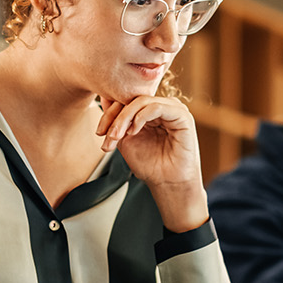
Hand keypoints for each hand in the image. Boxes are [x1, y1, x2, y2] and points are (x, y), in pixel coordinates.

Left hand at [96, 95, 207, 231]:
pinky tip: (134, 131)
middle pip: (133, 99)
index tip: (100, 133)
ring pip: (142, 101)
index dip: (110, 113)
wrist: (167, 183)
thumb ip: (116, 121)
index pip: (127, 100)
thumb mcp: (125, 140)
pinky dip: (140, 117)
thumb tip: (103, 98)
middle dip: (115, 117)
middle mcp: (163, 106)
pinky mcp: (182, 116)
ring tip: (117, 136)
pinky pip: (157, 107)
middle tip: (107, 136)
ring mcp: (173, 109)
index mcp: (150, 111)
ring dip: (124, 118)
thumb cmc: (150, 165)